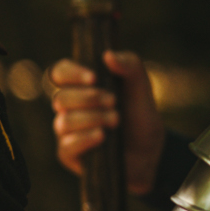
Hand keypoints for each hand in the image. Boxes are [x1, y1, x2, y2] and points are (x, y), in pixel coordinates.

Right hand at [48, 52, 163, 193]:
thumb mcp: (142, 89)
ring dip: (93, 118)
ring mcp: (66, 132)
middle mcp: (68, 108)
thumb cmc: (140, 118)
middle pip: (60, 98)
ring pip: (64, 121)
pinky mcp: (68, 154)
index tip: (94, 78)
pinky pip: (67, 145)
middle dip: (89, 99)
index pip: (60, 73)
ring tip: (116, 121)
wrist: (149, 153)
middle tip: (114, 101)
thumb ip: (130, 66)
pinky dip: (86, 138)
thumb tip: (108, 56)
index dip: (71, 73)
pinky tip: (103, 136)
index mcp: (80, 87)